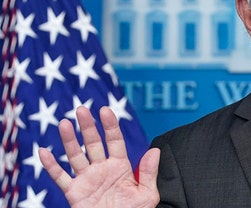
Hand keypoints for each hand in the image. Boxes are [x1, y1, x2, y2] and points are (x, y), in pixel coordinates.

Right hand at [39, 106, 159, 207]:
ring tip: (64, 123)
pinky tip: (43, 151)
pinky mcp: (74, 192)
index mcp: (120, 166)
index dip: (110, 126)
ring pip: (75, 156)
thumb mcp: (147, 194)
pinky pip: (60, 177)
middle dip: (87, 127)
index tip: (105, 110)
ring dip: (69, 140)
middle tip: (81, 109)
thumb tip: (155, 150)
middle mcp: (102, 169)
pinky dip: (51, 165)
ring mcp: (87, 179)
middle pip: (93, 144)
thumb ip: (149, 173)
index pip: (115, 141)